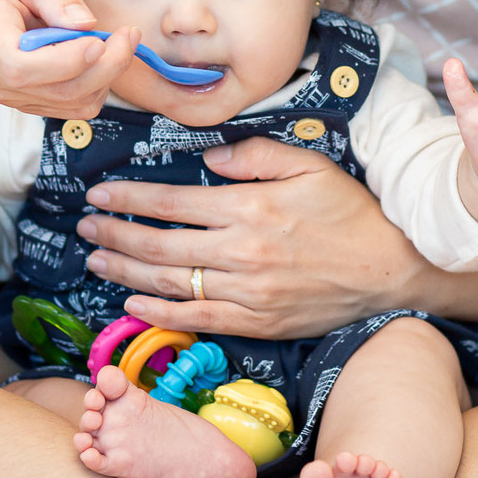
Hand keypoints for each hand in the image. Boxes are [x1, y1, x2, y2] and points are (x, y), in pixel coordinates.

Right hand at [0, 0, 139, 119]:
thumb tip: (86, 23)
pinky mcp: (21, 102)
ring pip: (71, 105)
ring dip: (104, 78)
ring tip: (117, 43)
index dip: (72, 59)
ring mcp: (7, 96)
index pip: (29, 68)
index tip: (103, 38)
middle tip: (129, 36)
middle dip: (107, 67)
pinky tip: (97, 56)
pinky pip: (66, 106)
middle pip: (61, 91)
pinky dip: (91, 85)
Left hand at [75, 137, 428, 337]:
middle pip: (161, 246)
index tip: (100, 194)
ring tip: (96, 262)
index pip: (174, 202)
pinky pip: (198, 320)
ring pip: (171, 285)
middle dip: (116, 236)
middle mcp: (243, 253)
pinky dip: (160, 315)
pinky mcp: (259, 322)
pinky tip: (133, 306)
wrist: (391, 269)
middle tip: (86, 227)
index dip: (131, 199)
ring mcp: (249, 292)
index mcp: (251, 208)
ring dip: (126, 274)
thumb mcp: (309, 165)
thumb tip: (210, 157)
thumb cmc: (351, 213)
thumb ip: (256, 155)